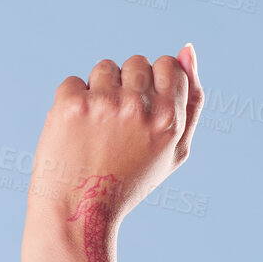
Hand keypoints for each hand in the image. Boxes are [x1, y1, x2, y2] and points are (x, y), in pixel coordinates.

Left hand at [28, 43, 204, 222]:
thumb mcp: (173, 150)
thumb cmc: (129, 181)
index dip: (153, 86)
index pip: (170, 65)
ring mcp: (104, 105)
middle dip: (126, 87)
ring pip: (105, 68)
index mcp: (169, 121)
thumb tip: (187, 48)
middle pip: (137, 63)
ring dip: (99, 91)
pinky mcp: (71, 105)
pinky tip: (74, 134)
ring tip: (96, 130)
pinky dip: (72, 104)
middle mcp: (139, 109)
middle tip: (116, 129)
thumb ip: (191, 100)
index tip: (141, 114)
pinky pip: (74, 82)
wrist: (78, 213)